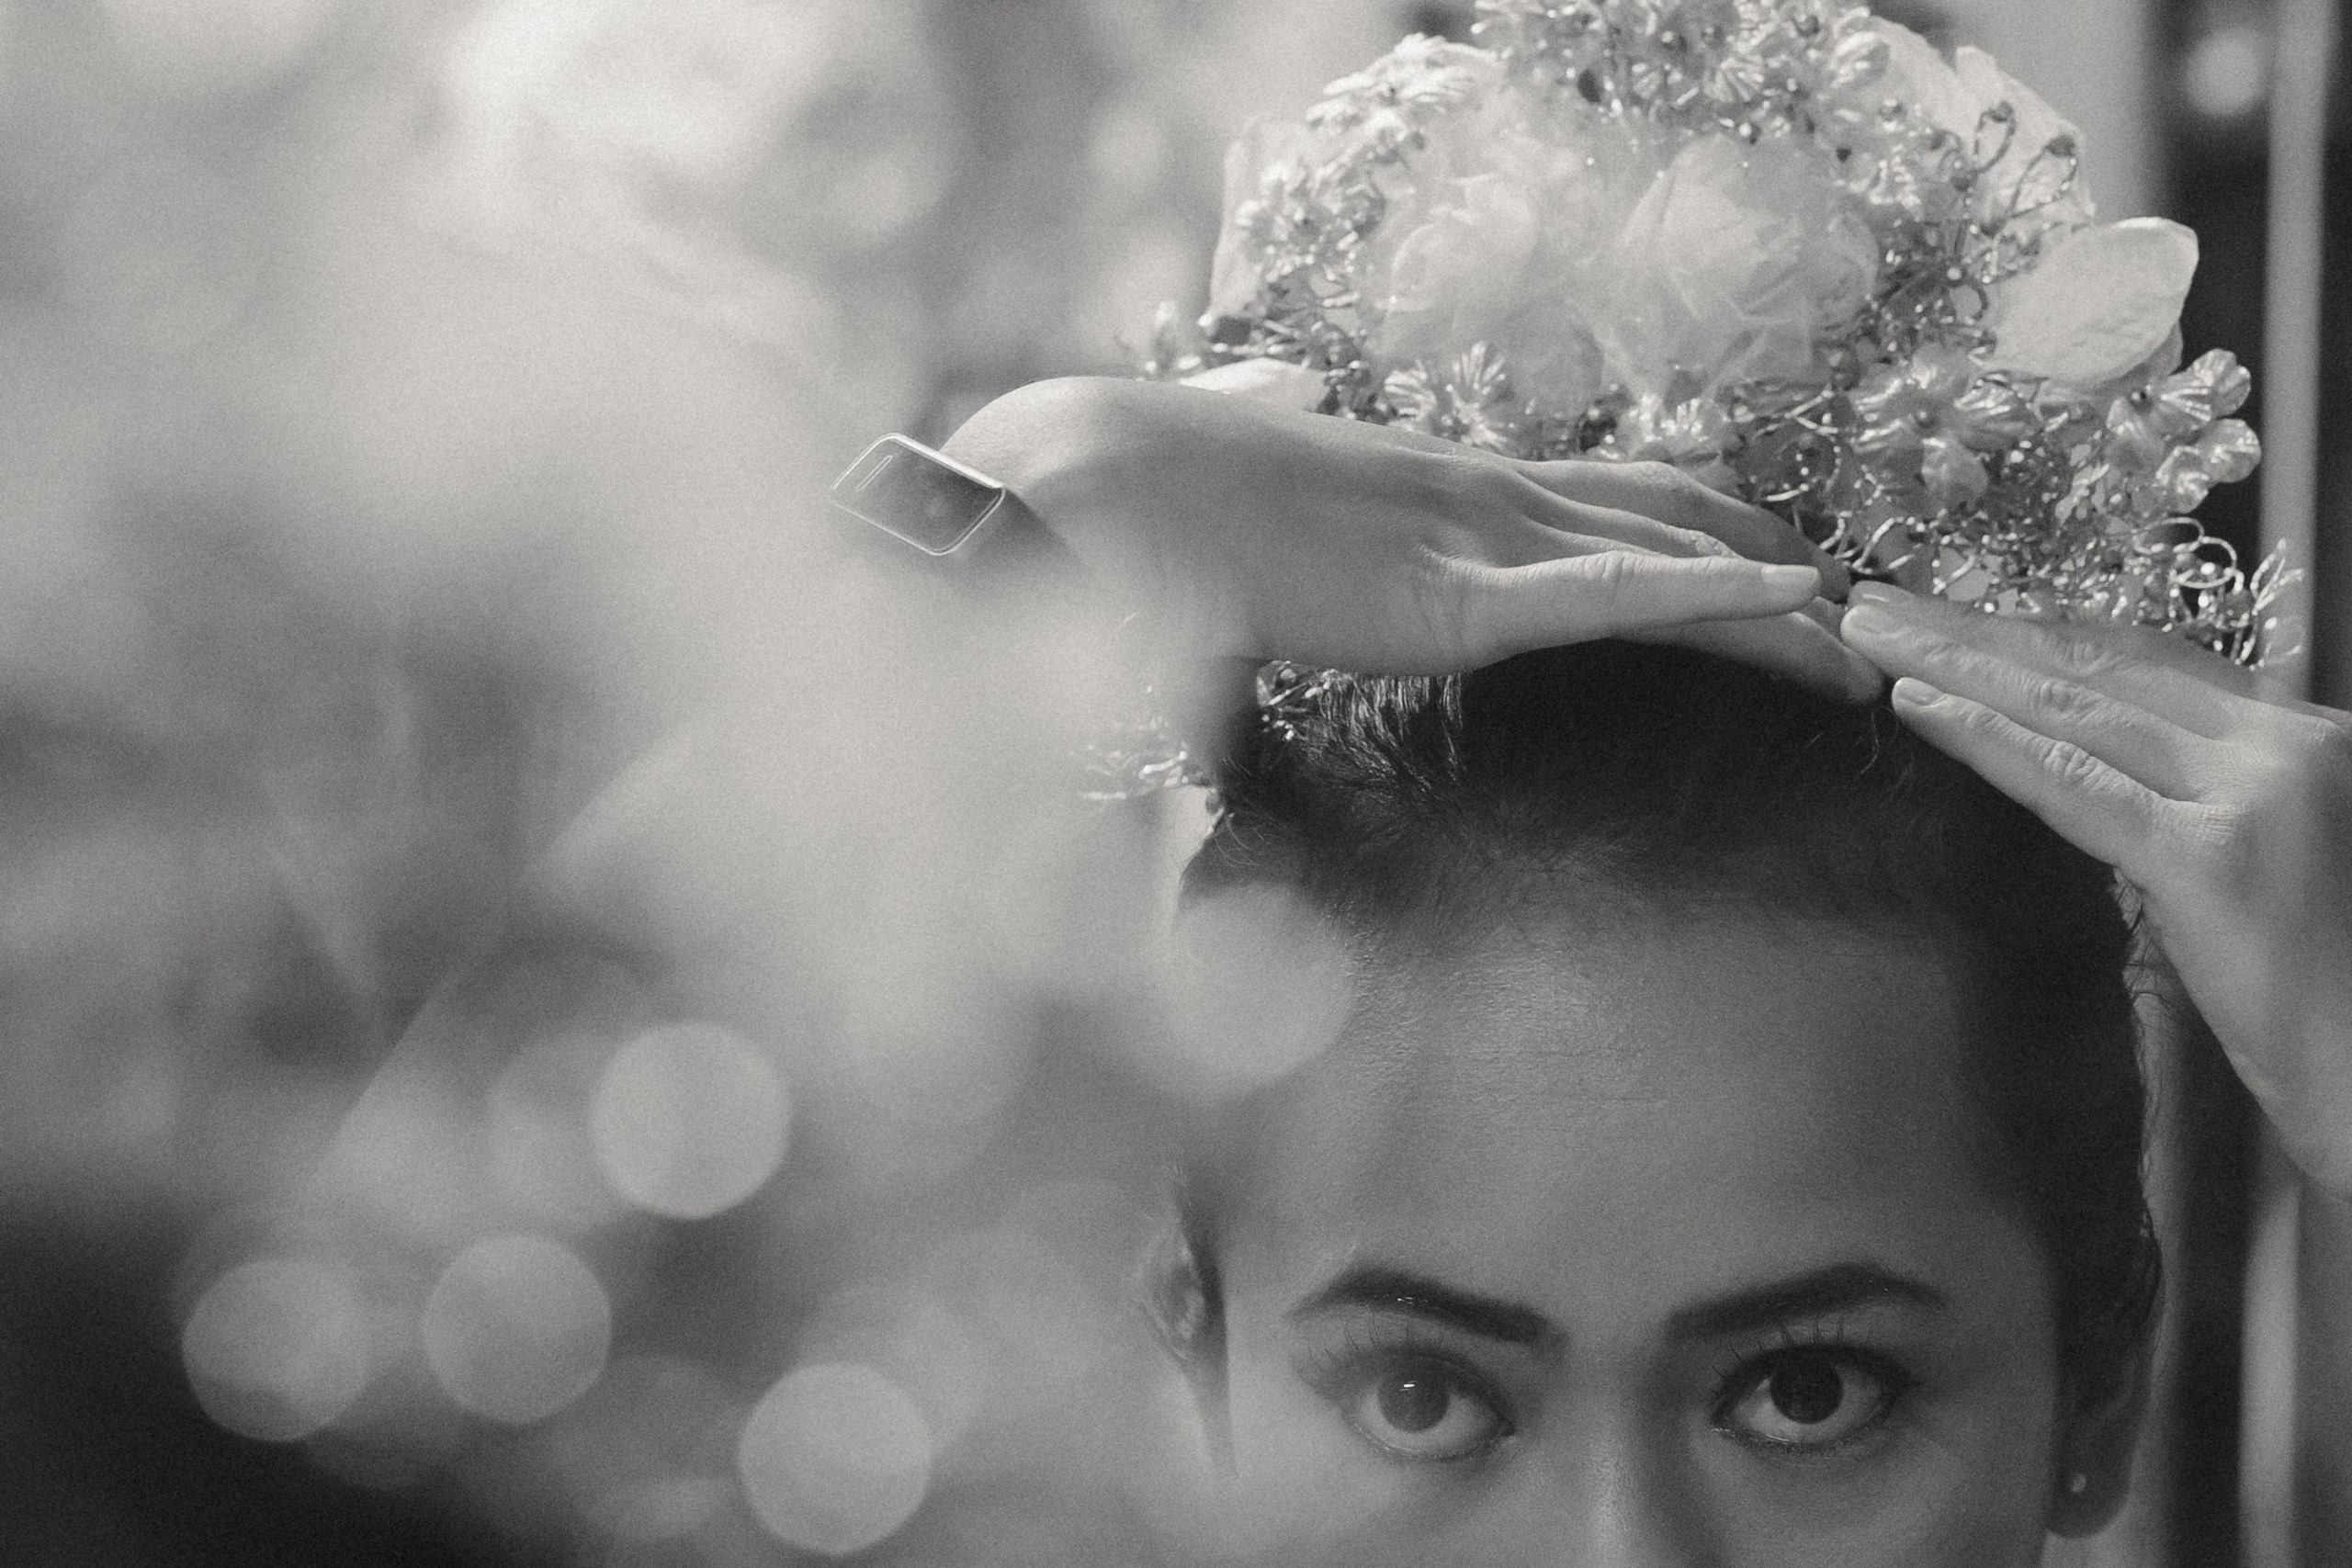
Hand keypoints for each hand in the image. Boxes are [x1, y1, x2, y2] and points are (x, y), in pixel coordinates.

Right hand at [942, 377, 1877, 699]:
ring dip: (1792, 601)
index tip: (1796, 564)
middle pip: (1682, 518)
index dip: (1720, 526)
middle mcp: (1493, 499)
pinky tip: (1799, 600)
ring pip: (1679, 558)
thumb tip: (1268, 389)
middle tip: (1886, 619)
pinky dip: (1715, 592)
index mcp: (1452, 488)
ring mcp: (1487, 541)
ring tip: (1890, 641)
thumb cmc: (1167, 509)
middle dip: (1789, 567)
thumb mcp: (1253, 490)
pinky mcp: (1466, 597)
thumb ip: (1286, 458)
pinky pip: (1616, 593)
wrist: (1113, 499)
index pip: (1620, 496)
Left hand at [1840, 584, 2351, 1196]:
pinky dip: (1985, 738)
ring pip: (2074, 708)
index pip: (2149, 662)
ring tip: (1875, 634)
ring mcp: (2252, 793)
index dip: (2041, 633)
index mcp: (2305, 735)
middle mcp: (2287, 741)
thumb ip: (2205, 805)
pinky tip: (1918, 705)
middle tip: (1882, 601)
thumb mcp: (2273, 863)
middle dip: (1980, 630)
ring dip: (1958, 663)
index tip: (1955, 614)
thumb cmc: (2335, 991)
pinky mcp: (2210, 859)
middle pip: (2101, 667)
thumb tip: (2107, 772)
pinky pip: (2073, 782)